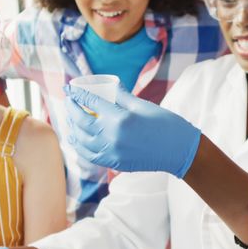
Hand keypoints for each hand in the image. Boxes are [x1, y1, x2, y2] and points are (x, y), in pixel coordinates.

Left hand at [64, 86, 200, 177]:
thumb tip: (107, 85)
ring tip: (70, 118)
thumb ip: (121, 96)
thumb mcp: (143, 105)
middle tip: (68, 100)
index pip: (91, 102)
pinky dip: (79, 146)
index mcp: (120, 118)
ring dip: (72, 127)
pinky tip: (76, 139)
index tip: (69, 88)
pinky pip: (89, 155)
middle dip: (71, 108)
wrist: (179, 151)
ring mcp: (112, 152)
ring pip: (81, 140)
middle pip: (81, 121)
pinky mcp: (114, 163)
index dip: (78, 94)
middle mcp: (112, 136)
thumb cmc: (165, 124)